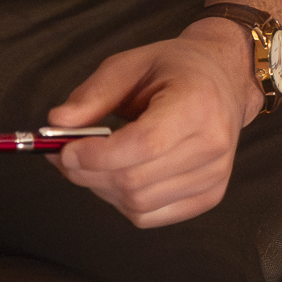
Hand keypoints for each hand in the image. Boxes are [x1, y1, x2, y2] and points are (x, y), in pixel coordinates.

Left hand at [49, 17, 259, 227]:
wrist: (224, 80)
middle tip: (63, 157)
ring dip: (102, 189)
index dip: (97, 155)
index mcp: (197, 103)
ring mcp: (215, 174)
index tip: (65, 151)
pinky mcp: (209, 195)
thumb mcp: (129, 65)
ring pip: (138, 204)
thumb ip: (92, 95)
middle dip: (88, 174)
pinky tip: (118, 176)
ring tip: (91, 164)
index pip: (143, 144)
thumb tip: (57, 124)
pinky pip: (151, 216)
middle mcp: (213, 143)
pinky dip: (122, 202)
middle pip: (136, 180)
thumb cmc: (175, 70)